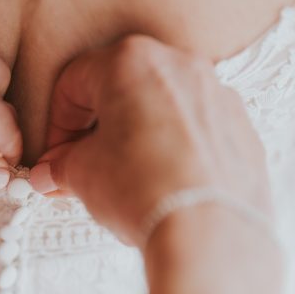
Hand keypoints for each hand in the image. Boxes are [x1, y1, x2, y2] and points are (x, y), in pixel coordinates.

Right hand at [30, 35, 270, 245]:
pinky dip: (176, 149)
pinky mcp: (241, 128)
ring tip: (126, 179)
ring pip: (163, 106)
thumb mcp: (82, 174)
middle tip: (85, 166)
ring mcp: (217, 95)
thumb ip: (62, 165)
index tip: (57, 157)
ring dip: (138, 135)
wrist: (208, 232)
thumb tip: (53, 172)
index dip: (58, 124)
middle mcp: (180, 65)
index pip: (75, 82)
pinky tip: (164, 185)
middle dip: (99, 127)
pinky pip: (197, 130)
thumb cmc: (144, 189)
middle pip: (122, 88)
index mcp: (131, 61)